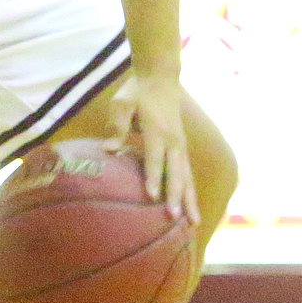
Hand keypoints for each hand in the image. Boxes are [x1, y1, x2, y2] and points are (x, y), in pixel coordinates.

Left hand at [107, 73, 197, 224]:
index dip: (154, 177)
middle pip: (177, 172)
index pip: (155, 158)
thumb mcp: (122, 103)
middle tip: (173, 218)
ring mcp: (181, 145)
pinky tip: (191, 209)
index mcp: (158, 130)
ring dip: (189, 199)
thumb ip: (117, 125)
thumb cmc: (137, 92)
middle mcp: (174, 141)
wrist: (161, 78)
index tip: (152, 197)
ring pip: (187, 177)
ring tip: (193, 224)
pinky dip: (190, 192)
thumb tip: (108, 149)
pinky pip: (188, 173)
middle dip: (176, 196)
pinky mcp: (182, 148)